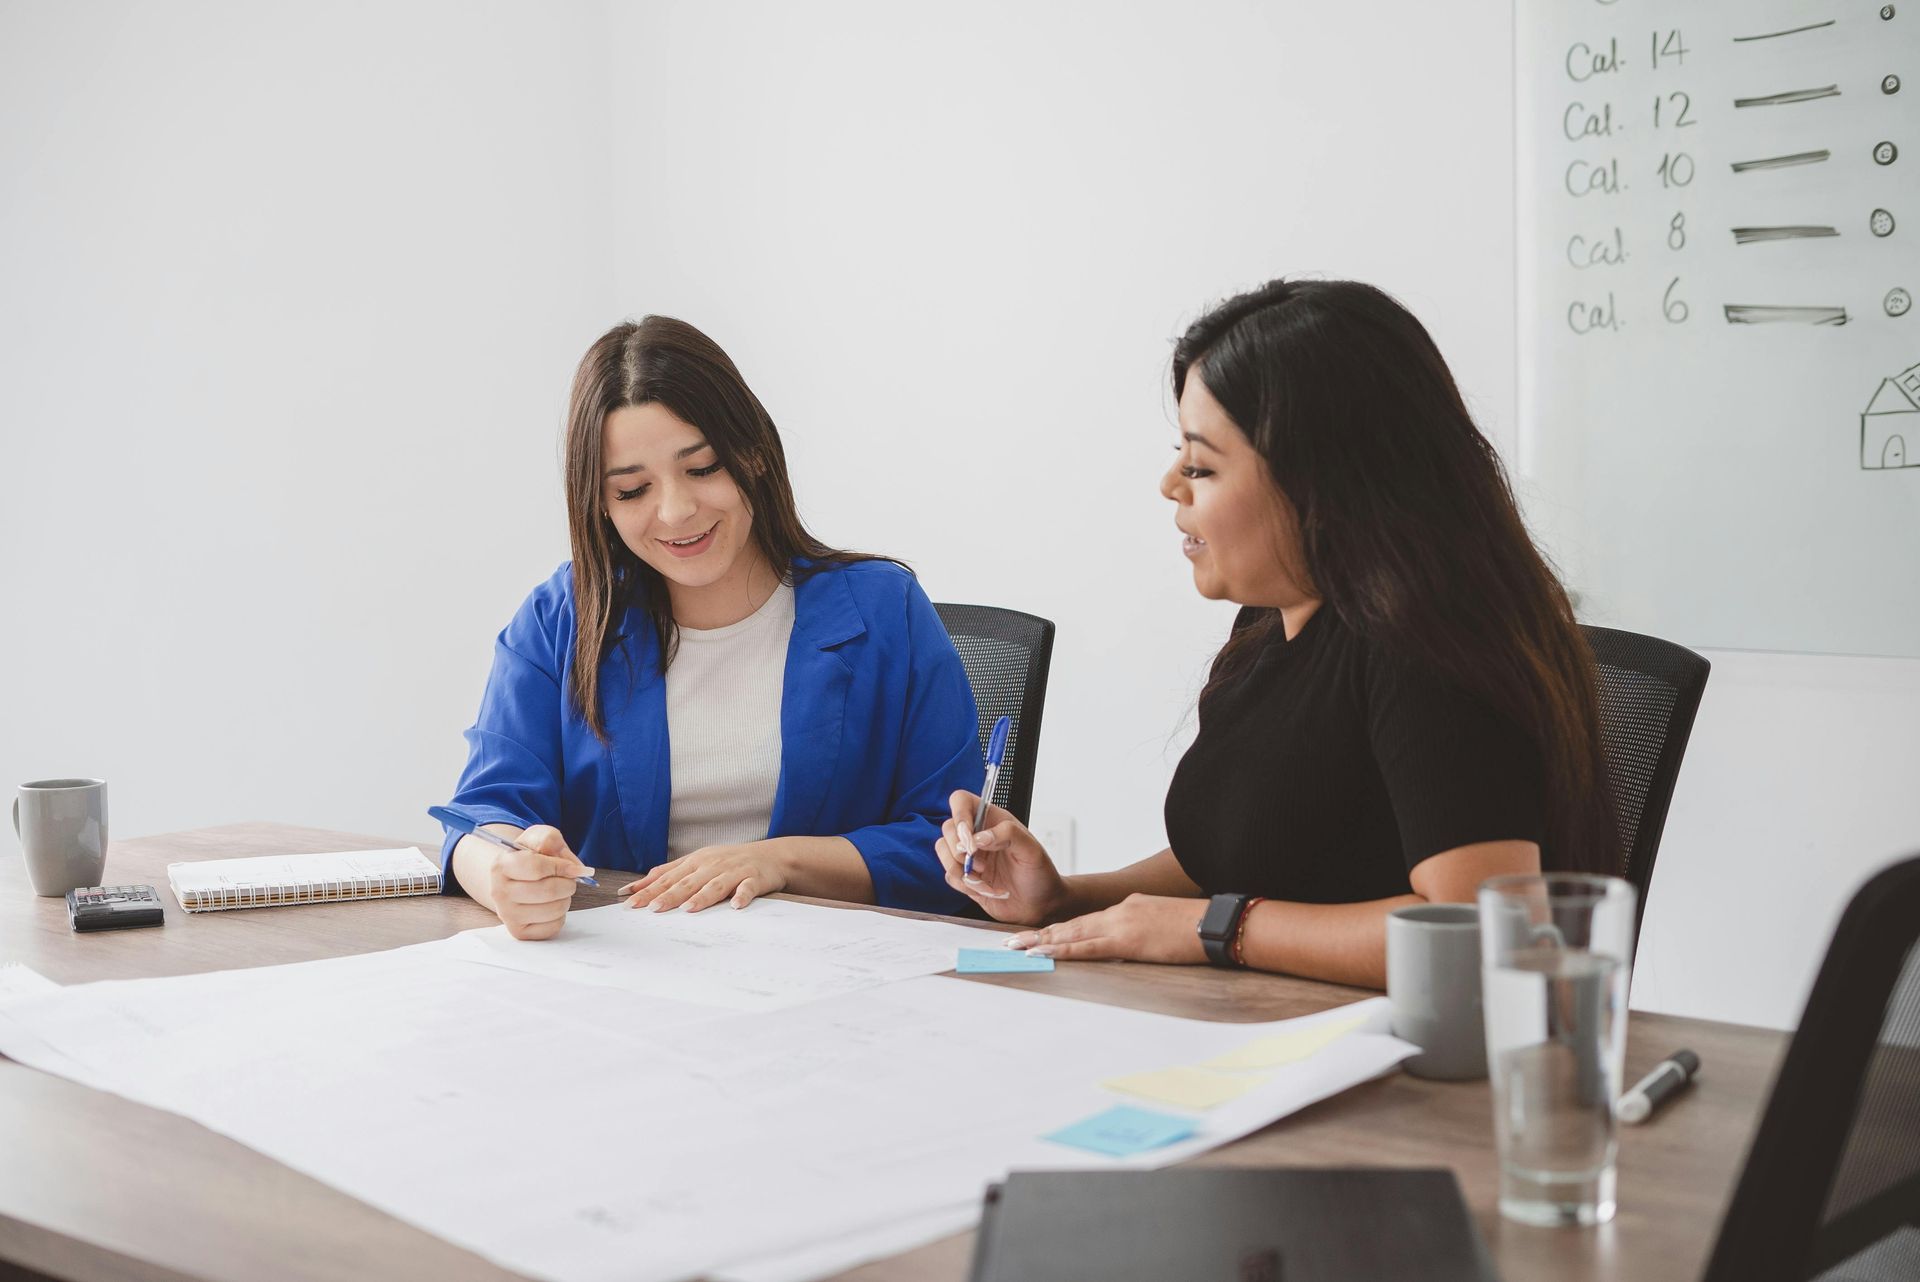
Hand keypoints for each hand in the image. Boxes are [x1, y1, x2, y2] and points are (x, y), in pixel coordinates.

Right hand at [484, 825, 590, 941]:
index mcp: (501, 866)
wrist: (513, 880)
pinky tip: (551, 906)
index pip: (537, 868)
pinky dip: (560, 916)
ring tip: (558, 892)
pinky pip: (553, 927)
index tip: (573, 868)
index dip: (562, 867)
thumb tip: (572, 866)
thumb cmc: (529, 857)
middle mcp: (499, 892)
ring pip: (554, 909)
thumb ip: (551, 840)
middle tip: (567, 880)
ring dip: (566, 899)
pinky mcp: (519, 932)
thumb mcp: (537, 838)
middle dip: (568, 883)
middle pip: (548, 891)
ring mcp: (507, 915)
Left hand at [619, 841, 789, 912]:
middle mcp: (712, 865)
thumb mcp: (696, 862)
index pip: (668, 877)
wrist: (769, 856)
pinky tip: (736, 905)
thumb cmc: (728, 862)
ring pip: (715, 885)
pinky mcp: (754, 879)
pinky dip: (742, 896)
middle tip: (652, 909)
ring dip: (701, 897)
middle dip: (669, 895)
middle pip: (688, 882)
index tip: (630, 903)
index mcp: (696, 862)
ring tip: (688, 909)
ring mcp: (733, 871)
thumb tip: (635, 887)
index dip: (649, 890)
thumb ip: (667, 874)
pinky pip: (748, 888)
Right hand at [934, 790, 1067, 925]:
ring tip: (985, 880)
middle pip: (948, 828)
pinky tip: (986, 889)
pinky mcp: (965, 876)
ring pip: (943, 852)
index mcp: (993, 820)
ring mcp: (970, 856)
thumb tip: (979, 837)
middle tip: (982, 865)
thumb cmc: (1040, 874)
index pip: (962, 801)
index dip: (959, 816)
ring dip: (962, 871)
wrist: (1040, 905)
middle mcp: (978, 835)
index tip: (969, 839)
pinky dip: (965, 886)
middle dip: (960, 850)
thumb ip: (1008, 834)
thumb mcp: (1031, 850)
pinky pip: (949, 876)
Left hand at [1003, 894, 1208, 963]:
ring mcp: (1120, 924)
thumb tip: (1131, 942)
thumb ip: (1142, 929)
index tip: (1038, 934)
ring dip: (1042, 941)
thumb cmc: (1198, 928)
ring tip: (1017, 948)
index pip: (1087, 920)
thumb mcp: (1163, 924)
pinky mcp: (1126, 941)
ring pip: (1072, 933)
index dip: (1060, 928)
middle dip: (1040, 933)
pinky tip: (1044, 953)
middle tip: (1012, 940)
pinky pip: (1087, 947)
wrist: (1215, 923)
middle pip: (1071, 924)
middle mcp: (1119, 911)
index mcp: (1128, 907)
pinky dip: (1062, 950)